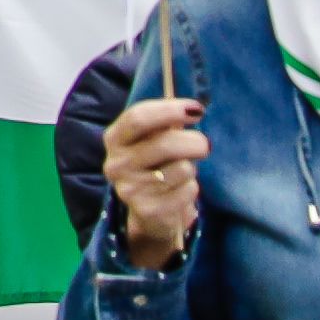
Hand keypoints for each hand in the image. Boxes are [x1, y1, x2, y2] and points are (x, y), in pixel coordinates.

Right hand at [102, 95, 206, 267]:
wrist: (149, 210)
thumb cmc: (156, 163)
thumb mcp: (152, 138)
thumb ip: (165, 121)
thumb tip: (194, 109)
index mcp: (115, 139)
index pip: (137, 117)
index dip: (170, 110)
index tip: (197, 109)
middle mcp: (116, 164)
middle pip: (165, 143)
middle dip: (195, 141)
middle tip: (205, 144)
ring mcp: (130, 190)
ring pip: (182, 168)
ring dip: (192, 168)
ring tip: (182, 173)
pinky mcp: (148, 211)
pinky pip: (187, 190)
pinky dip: (192, 188)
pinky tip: (180, 191)